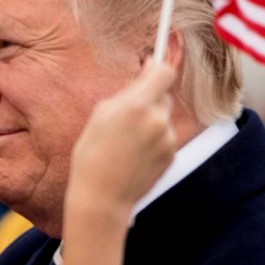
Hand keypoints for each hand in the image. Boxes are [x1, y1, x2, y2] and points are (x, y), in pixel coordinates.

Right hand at [68, 59, 176, 211]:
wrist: (102, 196)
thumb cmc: (92, 153)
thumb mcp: (101, 113)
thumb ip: (128, 92)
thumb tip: (146, 72)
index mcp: (137, 105)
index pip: (165, 72)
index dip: (158, 67)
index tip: (149, 68)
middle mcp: (158, 119)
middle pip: (165, 93)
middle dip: (151, 96)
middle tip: (129, 110)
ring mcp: (168, 138)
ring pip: (165, 115)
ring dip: (152, 118)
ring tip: (129, 138)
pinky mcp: (172, 154)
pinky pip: (166, 135)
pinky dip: (155, 137)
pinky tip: (136, 152)